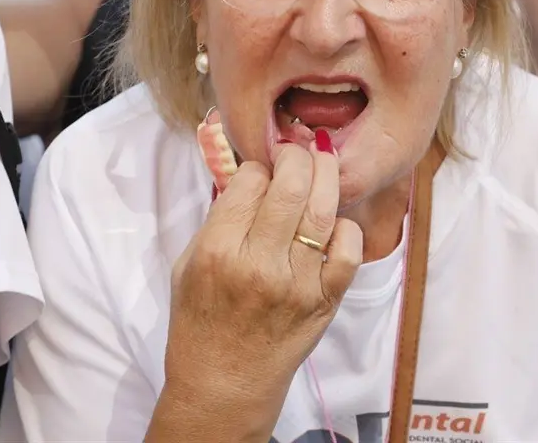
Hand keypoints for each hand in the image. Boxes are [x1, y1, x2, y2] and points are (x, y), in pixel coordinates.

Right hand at [164, 139, 362, 413]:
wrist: (224, 385)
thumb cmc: (201, 324)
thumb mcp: (188, 265)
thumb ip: (218, 220)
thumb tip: (250, 175)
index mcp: (218, 251)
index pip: (248, 180)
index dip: (258, 163)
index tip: (262, 167)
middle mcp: (258, 264)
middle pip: (291, 185)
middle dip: (298, 156)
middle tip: (298, 151)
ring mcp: (297, 283)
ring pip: (323, 210)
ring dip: (326, 176)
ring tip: (322, 163)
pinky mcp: (325, 301)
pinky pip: (350, 251)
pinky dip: (347, 227)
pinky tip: (334, 222)